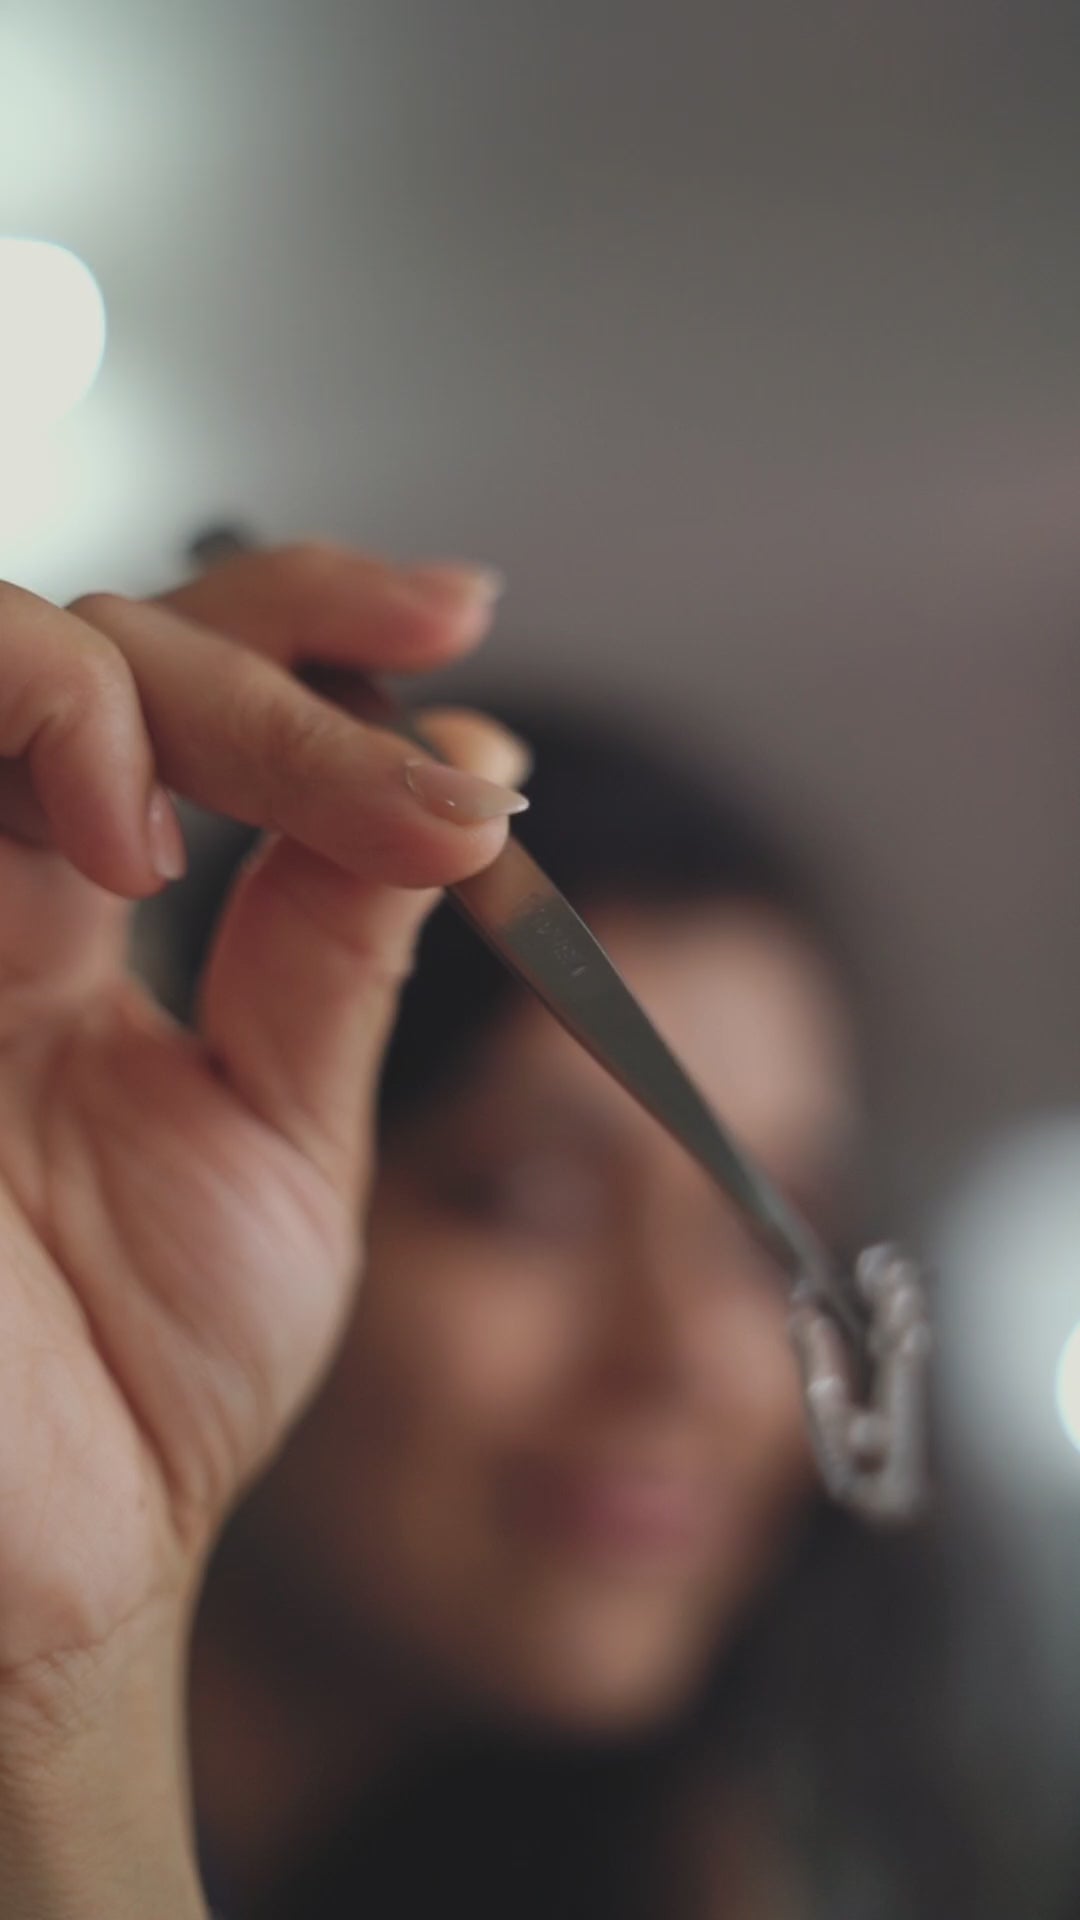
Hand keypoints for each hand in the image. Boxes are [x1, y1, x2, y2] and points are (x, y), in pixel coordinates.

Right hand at [0, 544, 525, 1734]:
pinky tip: (112, 836)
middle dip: (260, 676)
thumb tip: (451, 776)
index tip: (453, 617)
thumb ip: (337, 955)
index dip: (301, 616)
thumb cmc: (140, 1391)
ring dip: (109, 682)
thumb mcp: (283, 1143)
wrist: (45, 1573)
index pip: (170, 690)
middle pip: (78, 649)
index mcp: (67, 933)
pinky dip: (33, 737)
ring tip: (199, 812)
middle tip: (415, 789)